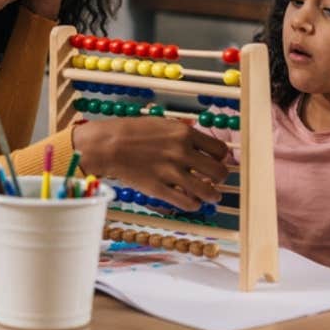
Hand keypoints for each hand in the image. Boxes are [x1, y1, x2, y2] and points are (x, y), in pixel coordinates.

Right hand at [70, 117, 228, 210]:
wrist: (108, 145)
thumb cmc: (133, 132)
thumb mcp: (163, 124)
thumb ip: (183, 134)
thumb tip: (201, 146)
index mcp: (184, 133)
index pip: (220, 150)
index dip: (220, 158)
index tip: (217, 161)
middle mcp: (182, 152)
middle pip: (219, 171)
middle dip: (220, 177)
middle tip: (216, 180)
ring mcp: (171, 172)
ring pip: (208, 191)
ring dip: (213, 195)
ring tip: (211, 196)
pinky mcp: (160, 189)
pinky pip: (188, 203)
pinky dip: (194, 205)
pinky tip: (192, 202)